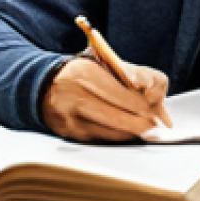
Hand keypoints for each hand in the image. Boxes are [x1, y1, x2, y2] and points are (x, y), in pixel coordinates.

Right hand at [41, 55, 169, 142]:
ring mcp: (73, 116)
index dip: (144, 108)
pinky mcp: (70, 131)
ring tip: (145, 132)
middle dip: (141, 125)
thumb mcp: (102, 62)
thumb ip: (129, 72)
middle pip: (119, 117)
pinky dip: (115, 137)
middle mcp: (79, 96)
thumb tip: (153, 90)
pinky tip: (125, 134)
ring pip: (110, 131)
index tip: (156, 114)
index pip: (124, 96)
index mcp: (88, 74)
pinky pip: (99, 138)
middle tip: (156, 129)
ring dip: (131, 133)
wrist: (43, 86)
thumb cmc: (81, 73)